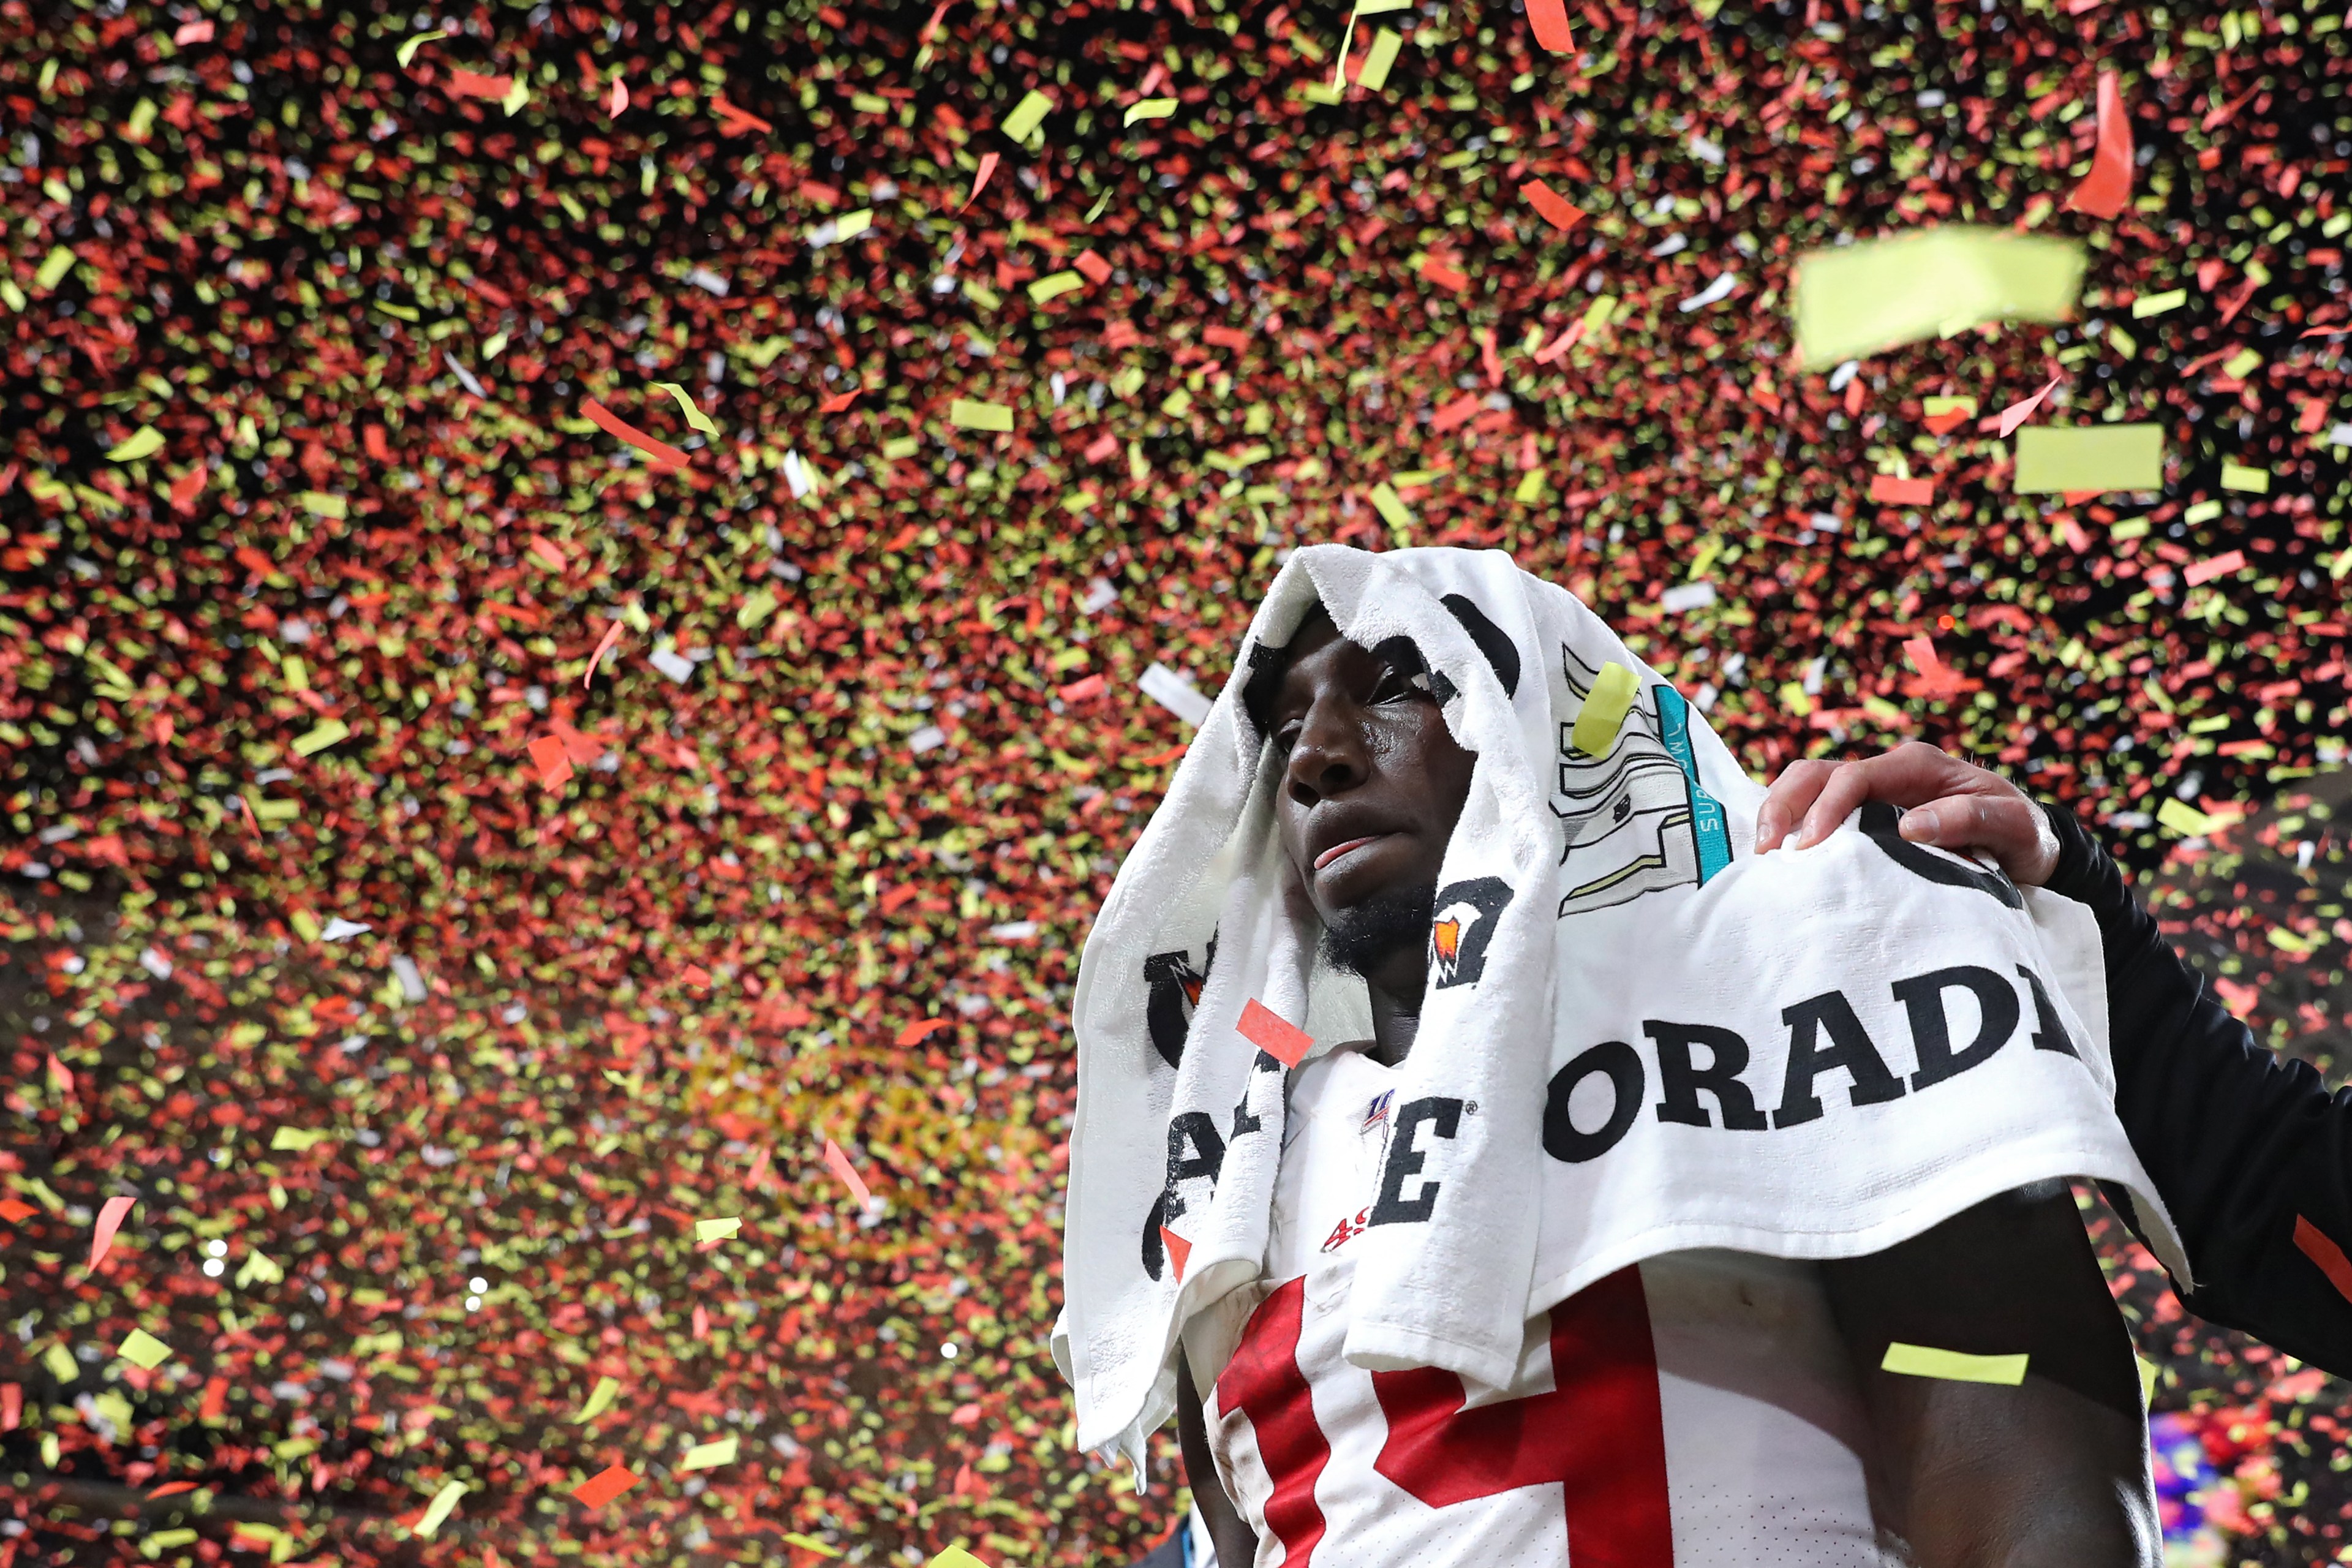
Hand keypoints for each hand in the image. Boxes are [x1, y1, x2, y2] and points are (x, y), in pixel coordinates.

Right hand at [1754, 740, 2061, 885]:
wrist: (2029, 846)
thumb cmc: (2023, 834)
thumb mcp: (2013, 825)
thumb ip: (1968, 818)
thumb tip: (1909, 826)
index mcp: (1918, 766)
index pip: (1855, 776)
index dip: (1826, 808)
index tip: (1808, 847)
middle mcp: (1889, 773)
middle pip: (1817, 773)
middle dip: (1784, 805)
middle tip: (1767, 849)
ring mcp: (1873, 794)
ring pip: (1807, 787)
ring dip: (1779, 814)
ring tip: (1763, 853)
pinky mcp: (1864, 817)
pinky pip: (1816, 811)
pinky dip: (1791, 828)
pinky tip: (1778, 857)